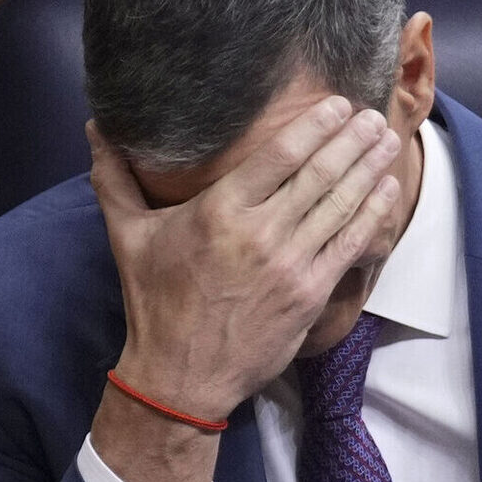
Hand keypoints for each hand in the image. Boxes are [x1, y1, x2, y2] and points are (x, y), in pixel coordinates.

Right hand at [86, 96, 401, 481]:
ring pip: (339, 205)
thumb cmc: (154, 302)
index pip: (279, 155)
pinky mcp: (309, 294)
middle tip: (373, 115)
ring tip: (387, 141)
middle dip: (352, 140)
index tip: (338, 104)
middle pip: (318, 174)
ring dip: (368, 169)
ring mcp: (290, 264)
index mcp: (218, 211)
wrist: (181, 377)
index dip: (315, 125)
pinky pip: (348, 245)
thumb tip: (95, 129)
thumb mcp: (128, 236)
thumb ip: (115, 178)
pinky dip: (371, 214)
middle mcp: (259, 232)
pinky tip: (386, 190)